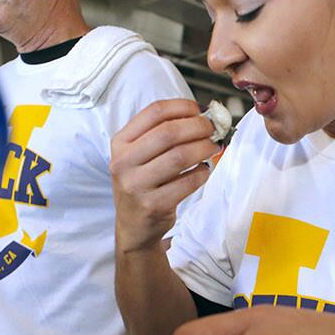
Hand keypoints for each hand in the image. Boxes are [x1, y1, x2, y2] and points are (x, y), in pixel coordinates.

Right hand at [110, 99, 217, 251]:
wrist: (133, 227)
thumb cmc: (142, 184)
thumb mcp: (138, 156)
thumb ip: (161, 134)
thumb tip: (202, 115)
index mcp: (120, 143)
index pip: (154, 112)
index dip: (182, 107)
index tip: (199, 109)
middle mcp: (123, 162)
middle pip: (169, 132)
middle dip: (198, 127)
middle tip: (213, 129)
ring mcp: (136, 185)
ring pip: (180, 156)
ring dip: (204, 148)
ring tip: (213, 147)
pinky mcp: (153, 205)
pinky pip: (187, 182)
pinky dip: (202, 173)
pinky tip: (204, 171)